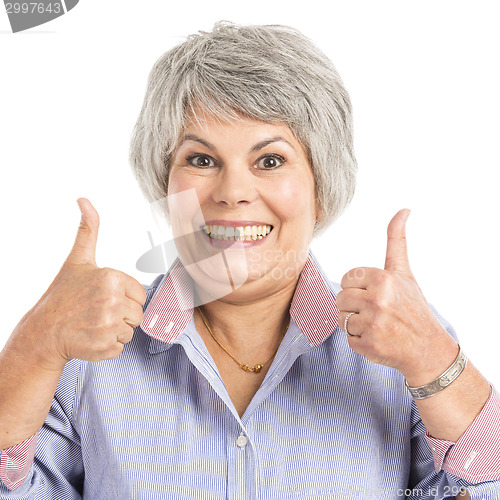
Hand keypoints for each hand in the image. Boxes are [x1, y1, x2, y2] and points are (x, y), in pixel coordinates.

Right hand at [21, 198, 146, 369]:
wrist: (43, 332)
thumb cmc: (63, 294)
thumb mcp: (78, 259)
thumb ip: (88, 230)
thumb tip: (84, 200)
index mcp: (112, 278)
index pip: (140, 294)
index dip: (124, 297)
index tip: (102, 297)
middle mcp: (112, 301)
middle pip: (138, 314)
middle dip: (121, 315)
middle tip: (96, 312)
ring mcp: (108, 326)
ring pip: (130, 331)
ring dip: (115, 331)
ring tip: (93, 324)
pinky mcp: (104, 347)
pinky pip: (120, 347)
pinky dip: (107, 346)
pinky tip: (90, 338)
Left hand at [336, 209, 457, 383]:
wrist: (428, 349)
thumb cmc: (413, 307)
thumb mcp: (404, 272)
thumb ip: (397, 241)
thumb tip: (404, 209)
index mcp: (383, 279)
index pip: (347, 279)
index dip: (358, 287)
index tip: (375, 294)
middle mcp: (378, 300)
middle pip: (340, 298)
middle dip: (354, 305)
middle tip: (376, 311)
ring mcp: (373, 324)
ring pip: (341, 318)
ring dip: (355, 324)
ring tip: (377, 325)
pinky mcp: (368, 345)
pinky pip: (348, 338)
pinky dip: (360, 341)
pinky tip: (378, 339)